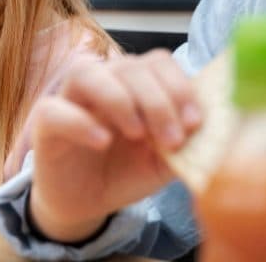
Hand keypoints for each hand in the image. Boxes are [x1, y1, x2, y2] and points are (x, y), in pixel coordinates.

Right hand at [29, 50, 200, 241]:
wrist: (86, 204)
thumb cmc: (125, 173)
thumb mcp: (165, 161)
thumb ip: (188, 142)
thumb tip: (220, 127)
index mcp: (135, 86)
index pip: (157, 62)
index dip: (179, 85)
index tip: (195, 122)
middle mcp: (102, 83)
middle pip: (128, 65)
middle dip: (157, 100)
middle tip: (172, 139)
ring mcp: (70, 99)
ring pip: (88, 74)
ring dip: (120, 99)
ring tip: (137, 134)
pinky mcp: (45, 123)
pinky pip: (56, 110)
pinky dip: (81, 122)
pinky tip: (103, 141)